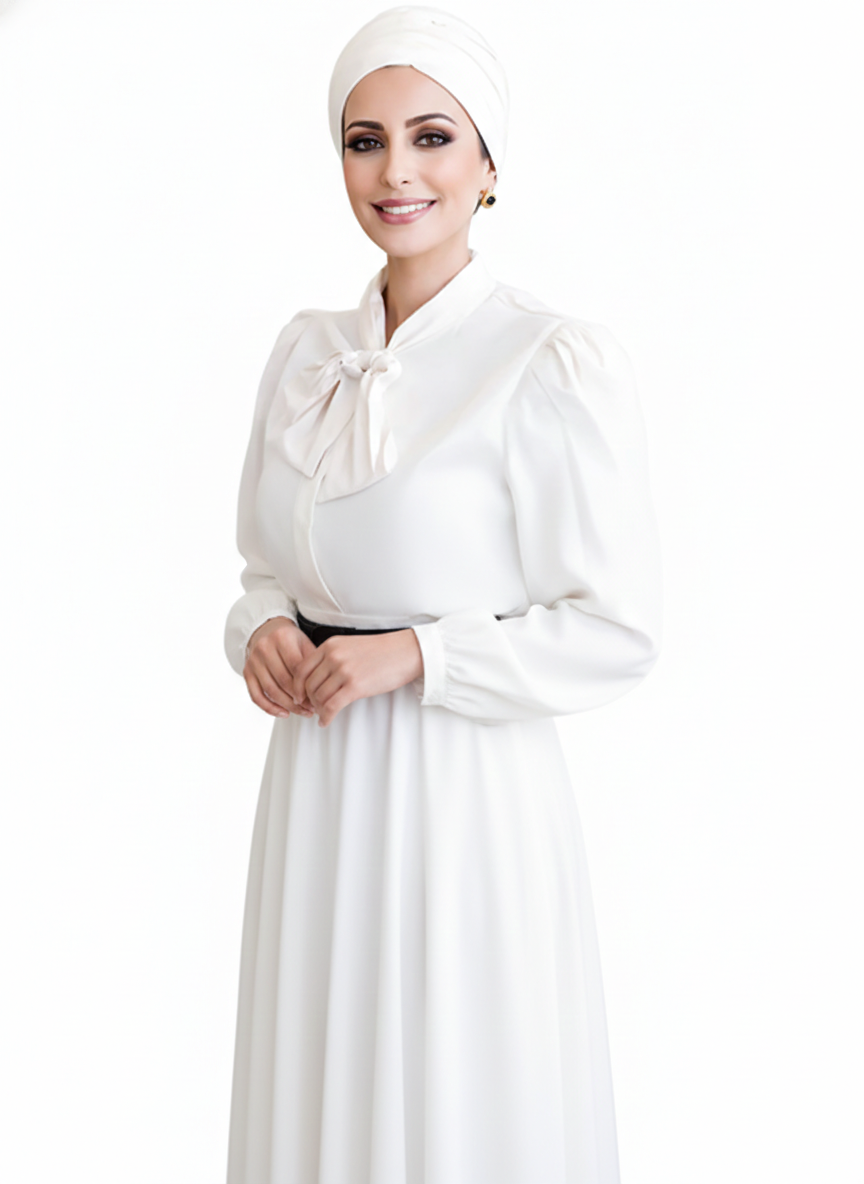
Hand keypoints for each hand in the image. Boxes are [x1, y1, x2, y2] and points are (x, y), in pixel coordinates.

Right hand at [243, 617, 317, 718]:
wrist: (266, 630)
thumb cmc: (289, 640)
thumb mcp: (303, 643)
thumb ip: (312, 662)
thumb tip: (321, 689)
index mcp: (282, 638)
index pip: (296, 667)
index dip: (307, 686)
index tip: (318, 698)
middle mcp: (264, 648)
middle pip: (283, 680)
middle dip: (299, 699)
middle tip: (312, 708)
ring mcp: (253, 661)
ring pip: (271, 690)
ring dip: (288, 706)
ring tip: (302, 712)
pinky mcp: (247, 672)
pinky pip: (256, 695)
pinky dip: (269, 708)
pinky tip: (283, 713)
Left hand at [293, 630, 423, 726]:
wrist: (405, 652)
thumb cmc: (380, 651)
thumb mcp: (349, 646)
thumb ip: (331, 658)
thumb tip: (316, 680)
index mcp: (329, 646)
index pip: (301, 669)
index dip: (296, 686)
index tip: (299, 696)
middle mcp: (333, 657)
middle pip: (308, 685)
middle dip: (308, 700)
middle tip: (312, 708)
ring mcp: (343, 671)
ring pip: (318, 697)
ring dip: (318, 709)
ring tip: (323, 714)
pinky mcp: (355, 687)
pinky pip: (331, 706)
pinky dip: (325, 717)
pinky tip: (326, 721)